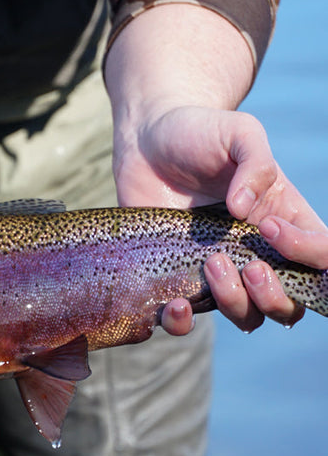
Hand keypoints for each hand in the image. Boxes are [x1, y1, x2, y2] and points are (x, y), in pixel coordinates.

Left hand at [114, 105, 327, 333]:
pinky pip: (185, 319)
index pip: (321, 258)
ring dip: (234, 303)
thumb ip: (255, 164)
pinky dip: (183, 322)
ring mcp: (215, 270)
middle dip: (273, 294)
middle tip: (243, 263)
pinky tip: (175, 304)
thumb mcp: (238, 134)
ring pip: (245, 317)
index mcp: (283, 221)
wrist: (146, 140)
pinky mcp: (174, 277)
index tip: (268, 229)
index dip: (307, 254)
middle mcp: (254, 253)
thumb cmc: (199, 133)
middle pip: (287, 304)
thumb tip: (245, 211)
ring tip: (210, 262)